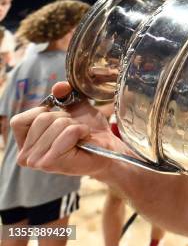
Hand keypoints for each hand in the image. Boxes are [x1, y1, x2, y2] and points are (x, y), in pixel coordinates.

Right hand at [11, 81, 125, 176]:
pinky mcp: (49, 163)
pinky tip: (83, 139)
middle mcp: (25, 156)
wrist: (106, 148)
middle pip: (41, 119)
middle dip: (64, 118)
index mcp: (24, 143)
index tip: (60, 120)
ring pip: (55, 124)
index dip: (43, 112)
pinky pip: (67, 132)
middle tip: (75, 130)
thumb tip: (59, 87)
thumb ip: (63, 94)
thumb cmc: (88, 131)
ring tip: (80, 135)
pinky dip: (80, 130)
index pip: (19, 120)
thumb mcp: (74, 107)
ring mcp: (35, 161)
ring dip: (74, 125)